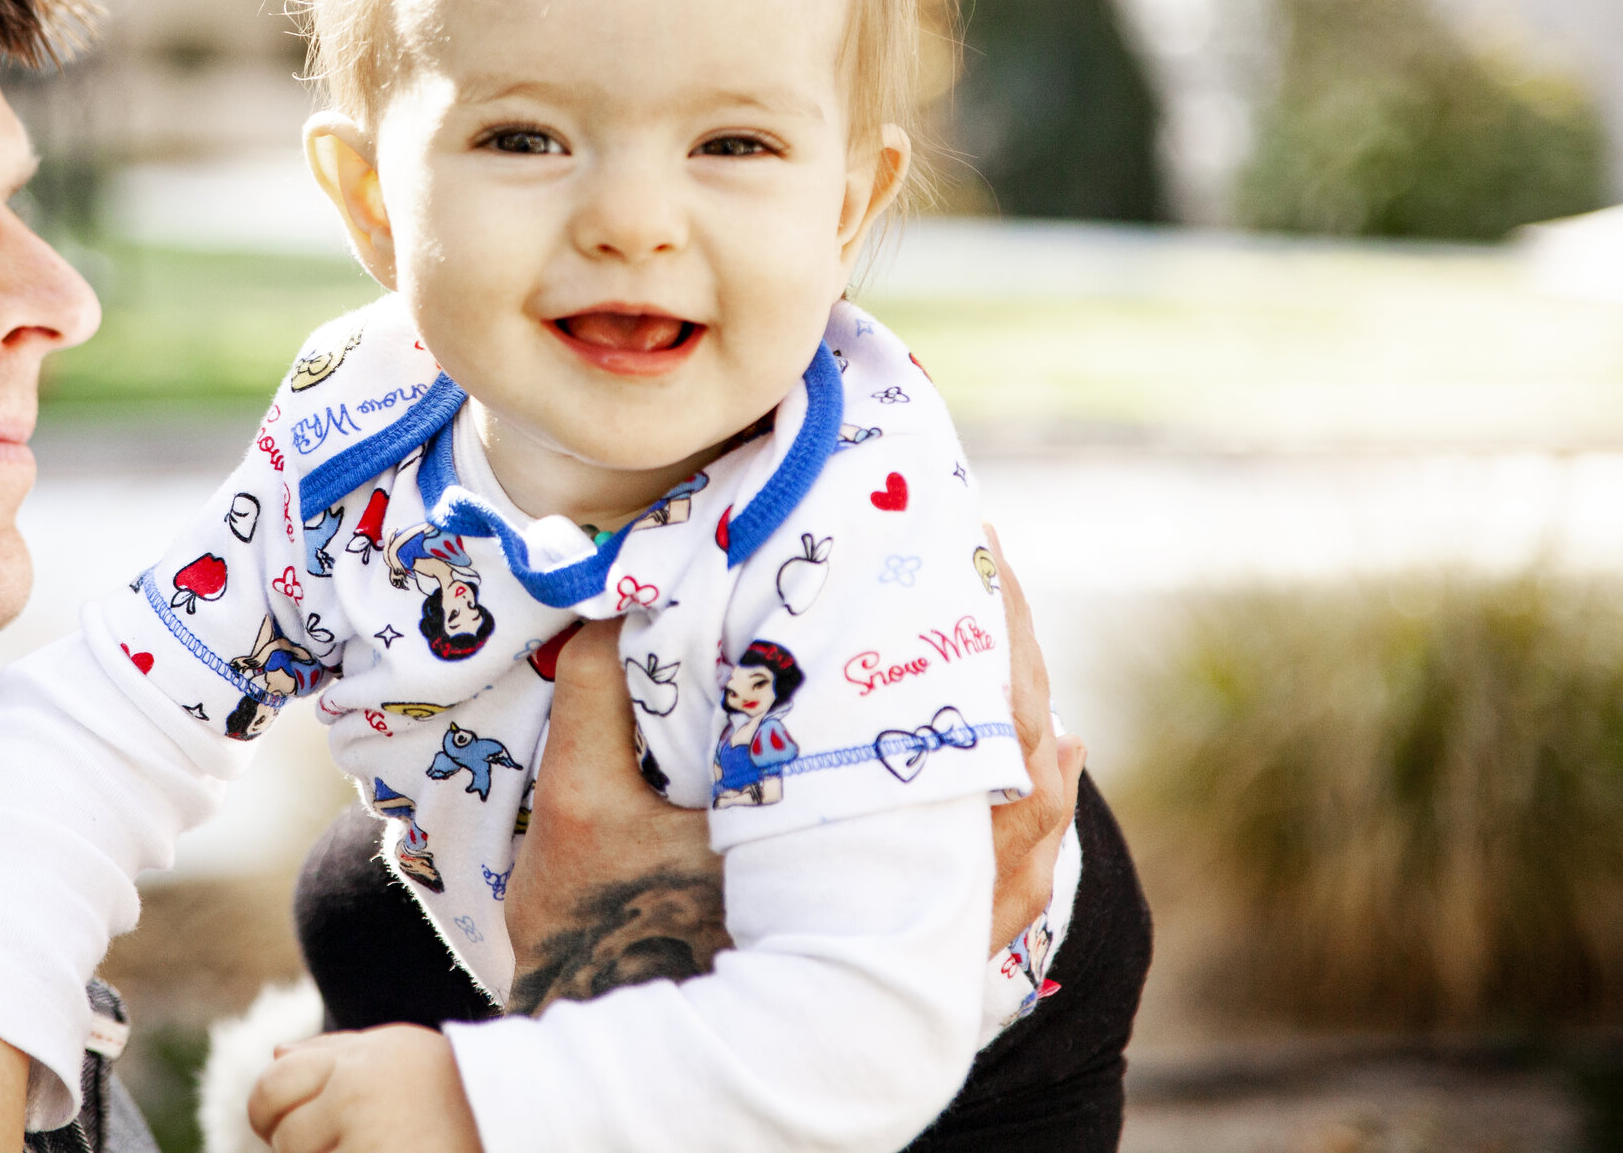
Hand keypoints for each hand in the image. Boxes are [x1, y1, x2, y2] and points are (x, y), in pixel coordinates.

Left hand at [248, 1025, 483, 1152]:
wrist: (505, 1117)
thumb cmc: (446, 1085)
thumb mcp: (392, 1051)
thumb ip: (330, 1052)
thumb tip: (275, 1057)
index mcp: (354, 1062)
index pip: (272, 1086)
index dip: (265, 1110)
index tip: (276, 1124)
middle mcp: (355, 1100)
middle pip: (285, 1137)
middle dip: (301, 1145)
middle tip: (344, 1140)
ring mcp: (366, 1146)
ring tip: (373, 1145)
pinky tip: (380, 1151)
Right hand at [503, 534, 1081, 1013]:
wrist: (617, 1071)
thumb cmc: (593, 939)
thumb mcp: (576, 812)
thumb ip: (597, 701)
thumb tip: (612, 605)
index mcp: (818, 838)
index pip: (921, 720)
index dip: (952, 631)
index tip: (954, 553)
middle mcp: (880, 895)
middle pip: (993, 766)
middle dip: (1005, 665)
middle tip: (997, 580)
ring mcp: (900, 941)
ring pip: (1013, 834)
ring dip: (1030, 744)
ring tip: (1033, 678)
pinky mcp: (899, 970)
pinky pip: (1003, 893)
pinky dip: (1034, 829)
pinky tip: (1047, 776)